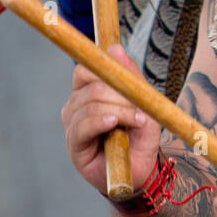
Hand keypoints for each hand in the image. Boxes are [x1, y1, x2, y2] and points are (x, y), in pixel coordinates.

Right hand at [61, 43, 161, 195]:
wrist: (141, 170)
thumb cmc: (140, 134)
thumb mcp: (144, 100)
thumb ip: (130, 75)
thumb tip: (114, 47)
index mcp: (89, 91)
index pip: (86, 69)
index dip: (103, 66)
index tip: (120, 67)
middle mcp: (76, 105)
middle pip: (90, 83)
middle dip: (119, 92)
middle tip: (140, 107)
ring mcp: (73, 124)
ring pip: (90, 102)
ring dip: (120, 110)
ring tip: (137, 122)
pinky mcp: (74, 144)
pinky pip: (83, 125)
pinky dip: (101, 121)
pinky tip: (113, 123)